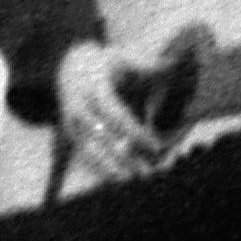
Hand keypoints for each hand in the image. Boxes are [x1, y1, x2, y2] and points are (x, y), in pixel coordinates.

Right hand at [48, 40, 168, 188]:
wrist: (68, 67)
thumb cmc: (104, 64)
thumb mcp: (121, 58)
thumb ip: (146, 65)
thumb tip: (172, 64)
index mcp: (93, 88)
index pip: (115, 114)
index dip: (135, 132)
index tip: (156, 146)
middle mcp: (78, 107)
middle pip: (102, 137)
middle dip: (124, 157)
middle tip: (148, 173)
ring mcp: (71, 123)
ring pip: (89, 152)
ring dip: (111, 170)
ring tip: (133, 183)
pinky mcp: (70, 135)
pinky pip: (84, 157)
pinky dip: (101, 171)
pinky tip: (120, 182)